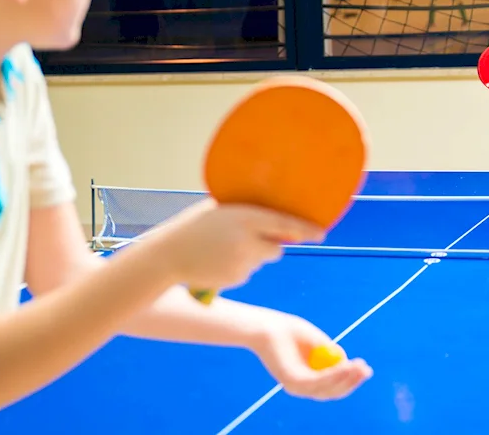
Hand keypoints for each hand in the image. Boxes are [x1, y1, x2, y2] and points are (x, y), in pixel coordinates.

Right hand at [159, 200, 325, 293]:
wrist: (167, 256)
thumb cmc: (192, 227)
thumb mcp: (217, 209)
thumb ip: (244, 210)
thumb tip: (272, 209)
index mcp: (243, 217)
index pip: (283, 223)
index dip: (305, 229)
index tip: (321, 233)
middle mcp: (246, 240)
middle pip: (277, 247)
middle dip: (270, 243)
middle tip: (249, 238)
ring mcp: (242, 262)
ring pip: (262, 259)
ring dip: (252, 254)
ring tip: (223, 248)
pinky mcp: (237, 279)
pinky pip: (248, 271)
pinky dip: (239, 266)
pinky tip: (218, 261)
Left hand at [248, 310, 372, 400]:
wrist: (266, 326)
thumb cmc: (288, 330)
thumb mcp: (315, 341)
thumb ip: (328, 351)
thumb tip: (343, 358)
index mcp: (307, 378)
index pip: (332, 386)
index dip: (350, 380)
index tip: (365, 369)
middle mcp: (301, 386)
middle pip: (332, 391)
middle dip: (352, 381)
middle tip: (366, 369)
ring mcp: (296, 386)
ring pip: (327, 388)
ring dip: (346, 378)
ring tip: (360, 366)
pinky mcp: (292, 381)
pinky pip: (318, 381)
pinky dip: (333, 374)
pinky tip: (346, 366)